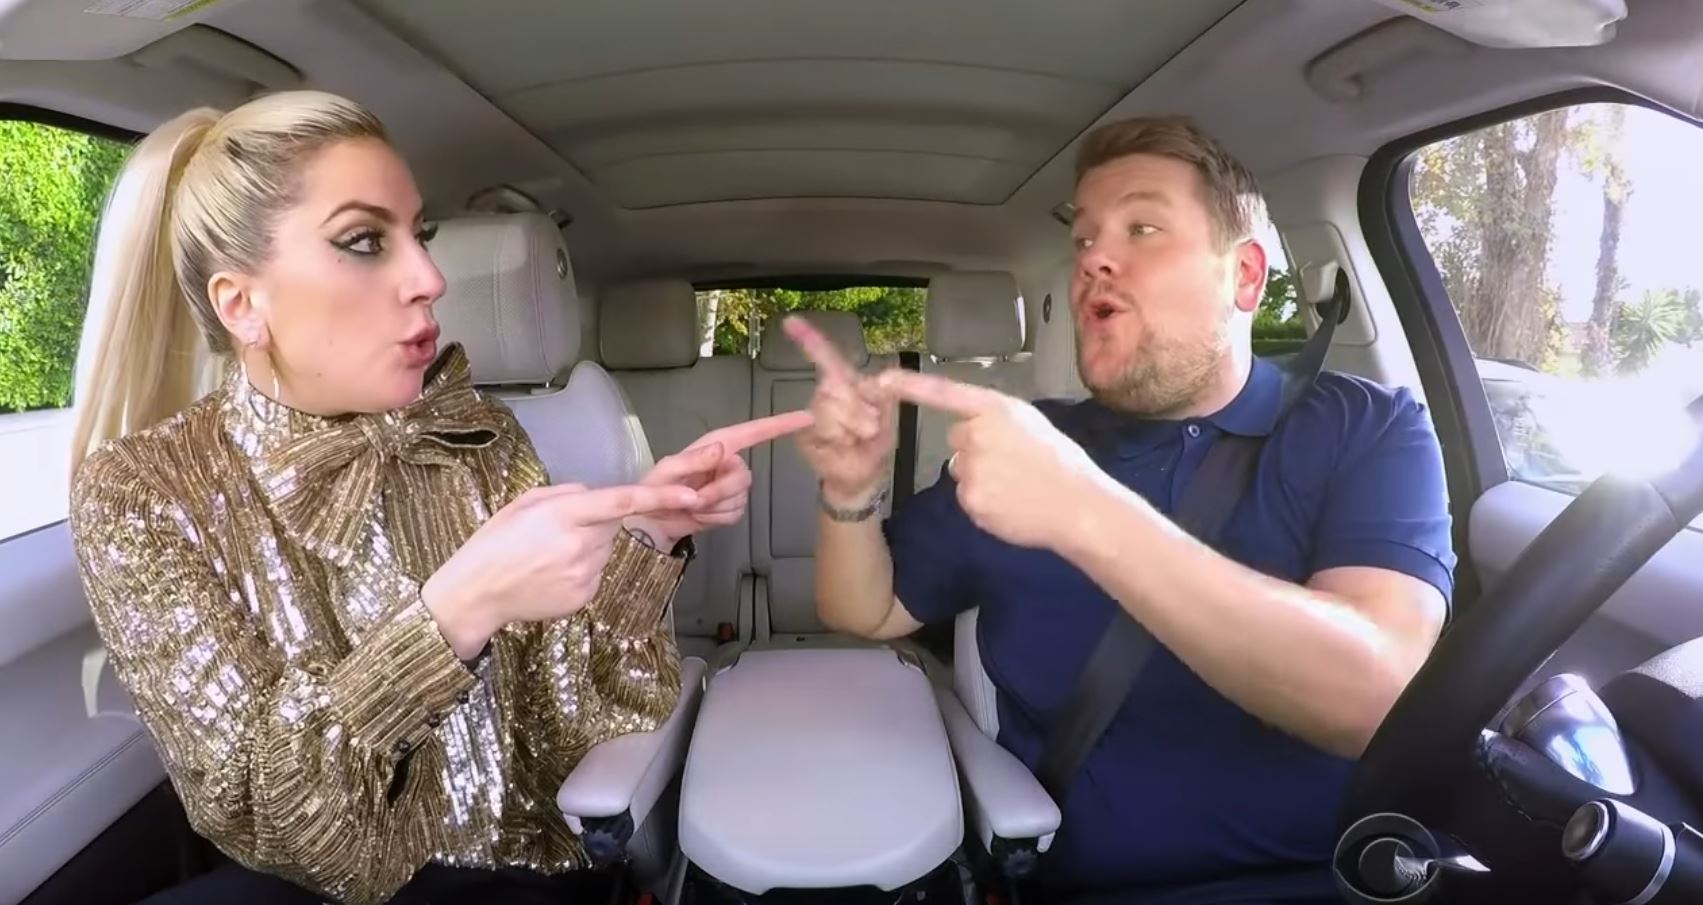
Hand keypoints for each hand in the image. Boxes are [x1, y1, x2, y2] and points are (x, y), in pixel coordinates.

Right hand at [422, 482, 700, 658]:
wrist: (475, 594)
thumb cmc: (493, 544)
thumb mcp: (524, 503)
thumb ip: (567, 494)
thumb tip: (595, 495)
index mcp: (563, 514)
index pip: (622, 500)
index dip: (660, 496)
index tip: (692, 492)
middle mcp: (580, 544)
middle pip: (615, 525)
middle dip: (599, 523)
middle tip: (560, 532)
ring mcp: (585, 574)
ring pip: (607, 550)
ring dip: (591, 547)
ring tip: (550, 556)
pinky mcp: (586, 596)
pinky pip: (597, 573)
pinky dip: (583, 569)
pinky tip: (552, 574)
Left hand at [624, 411, 814, 548]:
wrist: (648, 522)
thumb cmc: (650, 490)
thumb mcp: (666, 472)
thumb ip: (693, 461)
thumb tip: (723, 450)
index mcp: (715, 446)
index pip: (754, 432)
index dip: (780, 425)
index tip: (808, 418)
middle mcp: (727, 462)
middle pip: (743, 478)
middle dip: (718, 494)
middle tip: (694, 500)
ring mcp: (730, 486)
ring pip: (740, 498)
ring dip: (714, 509)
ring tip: (692, 508)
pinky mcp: (730, 507)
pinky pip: (736, 514)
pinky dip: (716, 520)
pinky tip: (701, 517)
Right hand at [784, 315, 896, 505]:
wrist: (862, 477)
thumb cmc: (873, 444)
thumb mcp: (888, 416)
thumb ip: (884, 393)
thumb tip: (878, 379)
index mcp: (847, 383)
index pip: (827, 356)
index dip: (809, 339)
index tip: (791, 322)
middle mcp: (826, 394)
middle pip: (833, 384)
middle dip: (857, 408)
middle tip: (869, 428)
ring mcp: (813, 412)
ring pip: (828, 406)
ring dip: (851, 425)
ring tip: (856, 438)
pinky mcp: (803, 432)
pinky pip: (820, 426)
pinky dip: (837, 437)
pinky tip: (841, 445)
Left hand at [877, 369, 1106, 550]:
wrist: (1078, 506)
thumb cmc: (1061, 462)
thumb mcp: (1030, 423)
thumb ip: (996, 421)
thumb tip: (968, 431)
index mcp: (996, 409)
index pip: (944, 393)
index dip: (910, 386)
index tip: (880, 380)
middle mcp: (977, 434)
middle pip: (957, 439)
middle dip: (975, 450)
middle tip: (1012, 463)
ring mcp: (971, 469)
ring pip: (961, 470)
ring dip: (980, 478)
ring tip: (1016, 486)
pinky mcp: (970, 501)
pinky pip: (967, 497)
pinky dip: (984, 503)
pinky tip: (1010, 504)